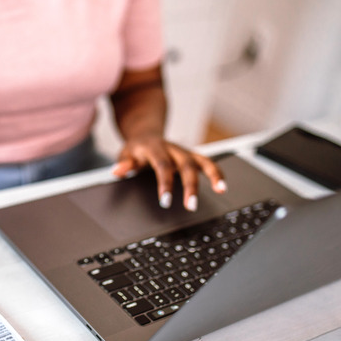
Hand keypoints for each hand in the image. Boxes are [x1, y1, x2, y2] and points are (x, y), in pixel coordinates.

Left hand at [111, 135, 226, 209]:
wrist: (146, 135)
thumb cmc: (136, 149)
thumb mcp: (126, 154)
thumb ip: (124, 163)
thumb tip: (118, 171)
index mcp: (156, 149)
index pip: (162, 166)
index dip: (165, 183)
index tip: (165, 201)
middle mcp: (173, 149)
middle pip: (186, 166)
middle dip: (190, 186)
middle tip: (191, 206)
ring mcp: (185, 152)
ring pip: (202, 161)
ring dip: (213, 175)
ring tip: (221, 190)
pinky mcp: (192, 157)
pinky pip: (207, 163)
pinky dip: (217, 173)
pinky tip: (223, 187)